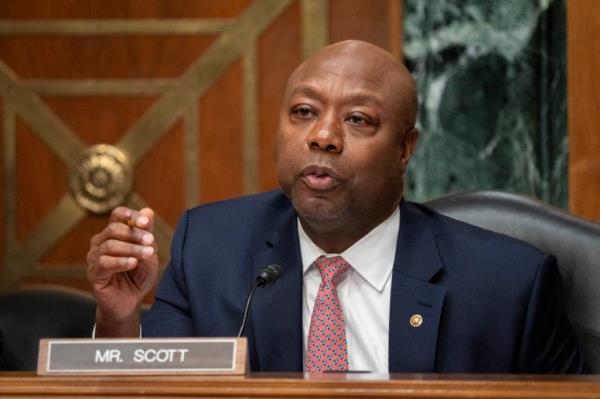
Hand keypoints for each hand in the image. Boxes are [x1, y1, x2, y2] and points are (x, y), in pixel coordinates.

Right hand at [86, 207, 158, 335]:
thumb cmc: (138, 276)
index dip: (130, 215)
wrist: (130, 302)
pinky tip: (133, 263)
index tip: (146, 221)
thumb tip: (148, 211)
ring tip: (148, 254)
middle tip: (150, 241)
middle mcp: (101, 242)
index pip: (117, 215)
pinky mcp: (93, 273)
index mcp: (114, 233)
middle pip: (114, 228)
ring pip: (110, 245)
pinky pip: (104, 262)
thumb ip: (147, 233)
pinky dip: (120, 261)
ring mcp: (94, 257)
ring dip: (132, 248)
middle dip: (135, 233)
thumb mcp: (148, 253)